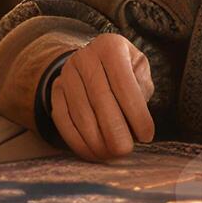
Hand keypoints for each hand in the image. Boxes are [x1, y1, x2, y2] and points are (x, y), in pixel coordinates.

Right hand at [50, 33, 155, 160]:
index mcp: (110, 47)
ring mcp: (66, 74)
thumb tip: (137, 120)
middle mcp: (84, 57)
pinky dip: (78, 142)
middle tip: (126, 151)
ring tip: (112, 155)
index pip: (124, 84)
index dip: (136, 113)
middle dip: (114, 131)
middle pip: (100, 99)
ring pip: (80, 113)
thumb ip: (142, 89)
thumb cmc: (124, 71)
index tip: (146, 136)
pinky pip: (63, 121)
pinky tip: (93, 153)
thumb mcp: (139, 70)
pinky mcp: (54, 91)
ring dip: (96, 140)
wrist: (94, 63)